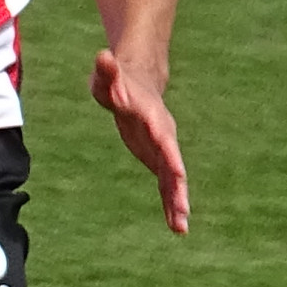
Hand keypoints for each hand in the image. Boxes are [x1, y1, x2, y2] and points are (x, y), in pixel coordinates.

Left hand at [93, 48, 189, 234]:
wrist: (135, 82)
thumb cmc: (116, 79)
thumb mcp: (107, 75)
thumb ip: (107, 71)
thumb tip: (103, 57)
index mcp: (152, 117)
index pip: (163, 137)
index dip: (170, 154)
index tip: (179, 173)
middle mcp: (163, 136)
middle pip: (173, 164)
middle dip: (179, 187)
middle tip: (184, 211)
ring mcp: (162, 149)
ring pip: (173, 179)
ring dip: (177, 203)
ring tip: (181, 229)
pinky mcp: (157, 159)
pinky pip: (166, 184)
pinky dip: (170, 203)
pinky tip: (175, 226)